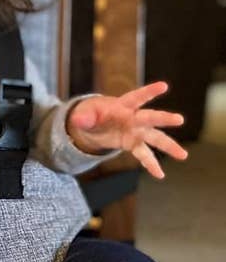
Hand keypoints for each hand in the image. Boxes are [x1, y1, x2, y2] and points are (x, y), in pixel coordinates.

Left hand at [66, 81, 187, 178]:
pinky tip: (160, 175)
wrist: (94, 124)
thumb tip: (79, 120)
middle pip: (149, 118)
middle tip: (179, 119)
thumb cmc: (92, 113)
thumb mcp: (84, 114)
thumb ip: (83, 117)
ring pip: (155, 138)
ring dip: (168, 146)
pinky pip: (144, 154)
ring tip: (183, 155)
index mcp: (122, 105)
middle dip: (162, 118)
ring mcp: (136, 131)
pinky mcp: (133, 143)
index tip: (164, 86)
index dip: (149, 92)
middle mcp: (133, 118)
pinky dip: (151, 164)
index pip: (136, 97)